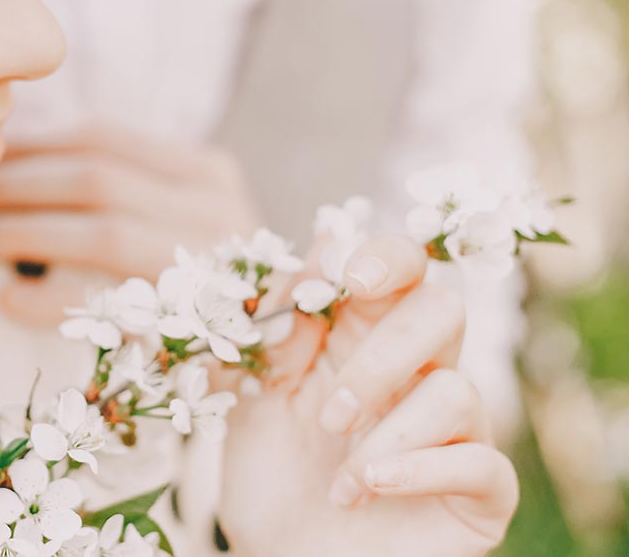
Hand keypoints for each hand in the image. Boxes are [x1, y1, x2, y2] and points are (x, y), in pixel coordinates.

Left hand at [0, 121, 259, 325]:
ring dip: (21, 235)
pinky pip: (112, 305)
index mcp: (207, 172)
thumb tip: (12, 160)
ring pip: (102, 232)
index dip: (33, 144)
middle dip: (16, 187)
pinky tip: (7, 298)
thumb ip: (119, 188)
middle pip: (96, 178)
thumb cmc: (199, 286)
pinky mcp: (200, 326)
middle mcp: (218, 209)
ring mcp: (214, 266)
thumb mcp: (174, 220)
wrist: (273, 358)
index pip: (104, 137)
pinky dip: (52, 300)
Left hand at [216, 236, 518, 556]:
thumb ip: (278, 328)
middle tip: (330, 409)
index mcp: (363, 339)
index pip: (401, 268)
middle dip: (385, 351)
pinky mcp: (477, 493)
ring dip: (385, 432)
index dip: (385, 257)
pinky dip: (420, 471)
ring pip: (458, 391)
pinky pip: (482, 462)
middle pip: (444, 310)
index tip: (347, 278)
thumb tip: (320, 242)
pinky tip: (367, 488)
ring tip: (338, 475)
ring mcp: (454, 433)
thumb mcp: (254, 395)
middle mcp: (417, 376)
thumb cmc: (273, 477)